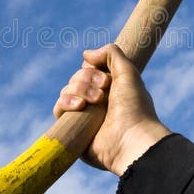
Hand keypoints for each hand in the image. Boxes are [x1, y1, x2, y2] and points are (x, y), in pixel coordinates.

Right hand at [53, 44, 170, 175]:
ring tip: (95, 101)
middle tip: (103, 92)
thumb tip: (85, 55)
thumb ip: (111, 53)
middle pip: (76, 79)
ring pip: (66, 91)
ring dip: (78, 90)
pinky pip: (58, 109)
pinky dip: (65, 102)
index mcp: (109, 89)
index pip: (88, 70)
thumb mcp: (128, 72)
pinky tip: (79, 106)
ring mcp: (83, 116)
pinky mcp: (73, 130)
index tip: (106, 79)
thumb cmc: (134, 107)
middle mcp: (95, 102)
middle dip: (86, 80)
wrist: (131, 140)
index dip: (92, 70)